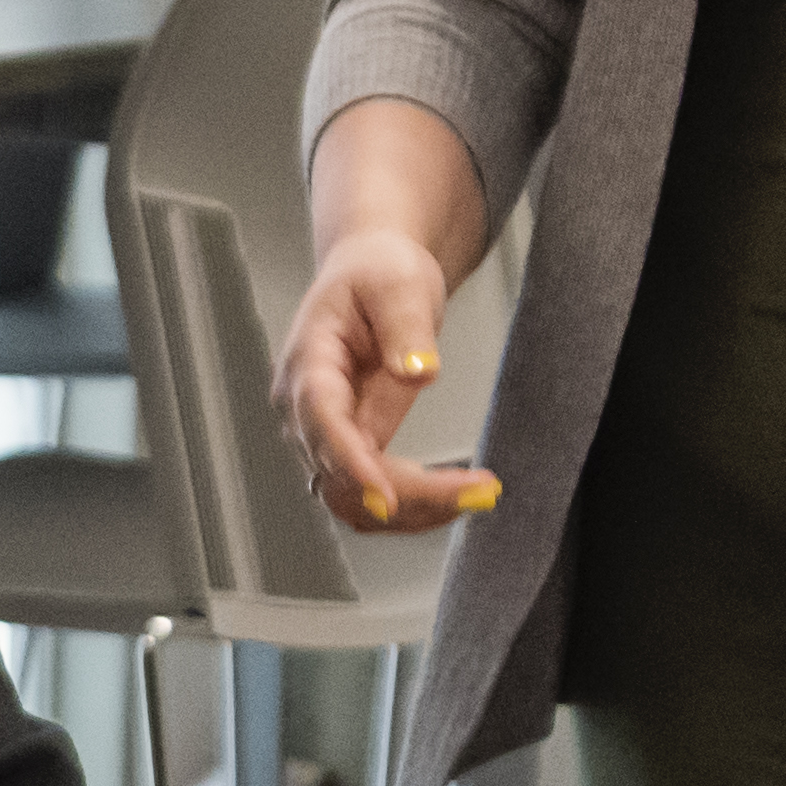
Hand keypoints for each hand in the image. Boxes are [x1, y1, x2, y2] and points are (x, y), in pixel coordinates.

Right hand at [273, 224, 498, 537]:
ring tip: (479, 493)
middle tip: (481, 489)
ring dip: (413, 511)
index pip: (321, 421)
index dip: (351, 464)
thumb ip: (405, 326)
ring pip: (354, 501)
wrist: (371, 275)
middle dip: (408, 496)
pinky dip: (413, 507)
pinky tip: (459, 494)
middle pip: (340, 477)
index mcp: (308, 363)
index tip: (389, 498)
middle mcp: (304, 411)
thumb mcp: (398, 284)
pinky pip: (372, 496)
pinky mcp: (351, 449)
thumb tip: (418, 370)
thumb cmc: (377, 273)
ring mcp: (324, 436)